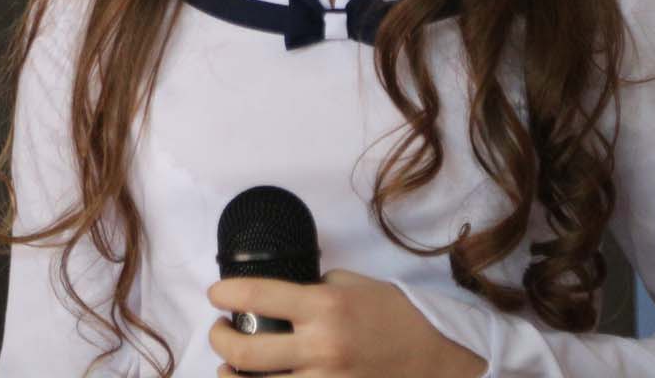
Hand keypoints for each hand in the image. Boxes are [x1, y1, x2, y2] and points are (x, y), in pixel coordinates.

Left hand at [207, 270, 484, 377]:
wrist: (438, 357)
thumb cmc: (396, 315)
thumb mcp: (353, 285)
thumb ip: (313, 287)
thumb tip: (277, 295)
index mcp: (325, 306)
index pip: (257, 296)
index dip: (225, 294)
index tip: (216, 294)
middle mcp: (322, 346)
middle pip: (247, 350)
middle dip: (220, 339)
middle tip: (219, 330)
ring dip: (232, 376)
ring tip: (228, 365)